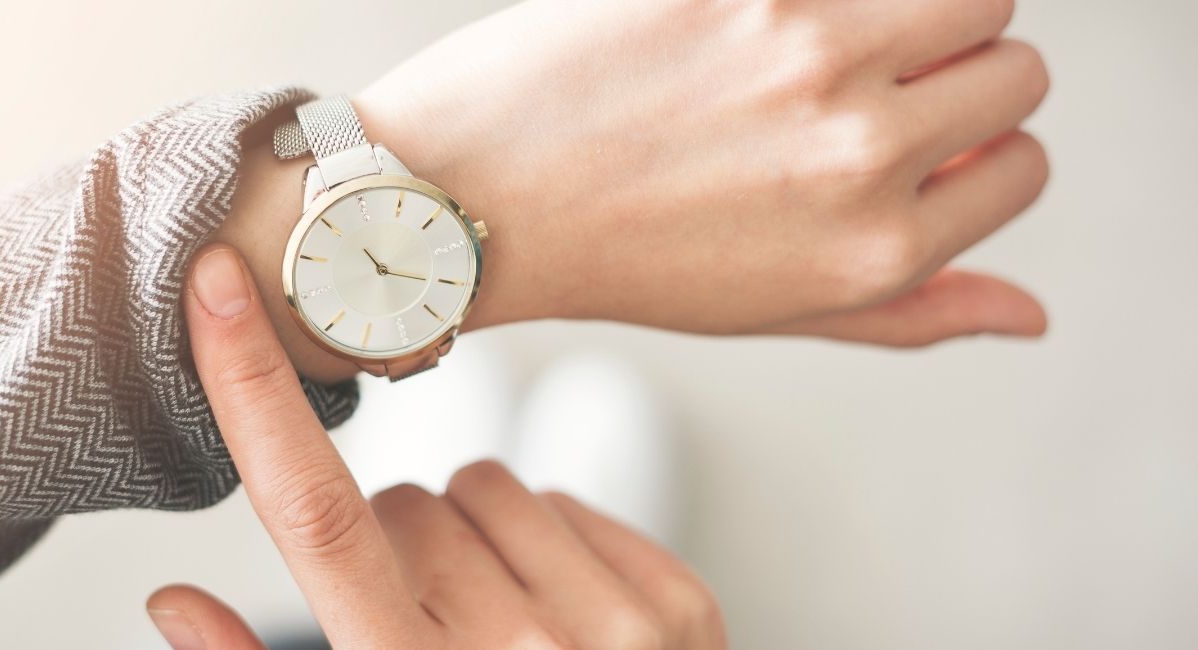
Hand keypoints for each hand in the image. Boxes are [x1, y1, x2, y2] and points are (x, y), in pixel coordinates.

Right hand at [148, 243, 726, 647]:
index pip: (314, 513)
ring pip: (483, 484)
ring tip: (490, 620)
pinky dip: (544, 543)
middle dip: (392, 546)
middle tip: (417, 623)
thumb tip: (169, 598)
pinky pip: (563, 499)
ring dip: (469, 537)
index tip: (219, 286)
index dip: (254, 392)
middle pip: (402, 501)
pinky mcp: (676, 605)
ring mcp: (613, 627)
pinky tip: (553, 613)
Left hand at [356, 0, 1049, 345]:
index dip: (975, 152)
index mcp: (876, 249)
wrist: (476, 195)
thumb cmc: (620, 256)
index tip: (913, 142)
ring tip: (832, 40)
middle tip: (869, 87)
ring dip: (922, 10)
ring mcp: (809, 53)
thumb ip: (910, 313)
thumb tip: (1031, 316)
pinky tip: (770, 26)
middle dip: (960, 76)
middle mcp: (861, 151)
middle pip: (1014, 68)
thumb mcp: (773, 314)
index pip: (1024, 164)